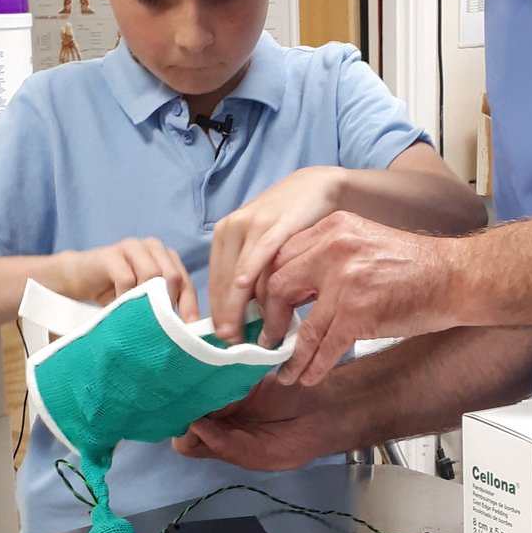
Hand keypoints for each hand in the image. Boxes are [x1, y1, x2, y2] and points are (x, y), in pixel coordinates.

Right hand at [63, 237, 199, 322]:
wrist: (76, 277)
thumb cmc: (114, 290)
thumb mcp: (141, 299)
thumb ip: (160, 306)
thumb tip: (182, 332)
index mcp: (166, 258)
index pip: (185, 283)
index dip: (190, 306)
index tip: (190, 329)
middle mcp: (153, 248)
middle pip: (173, 276)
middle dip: (169, 303)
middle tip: (161, 326)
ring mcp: (132, 247)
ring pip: (152, 274)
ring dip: (147, 300)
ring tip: (140, 318)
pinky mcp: (111, 254)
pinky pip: (126, 278)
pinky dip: (125, 296)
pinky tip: (119, 308)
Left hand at [173, 374, 333, 470]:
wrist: (325, 413)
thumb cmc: (294, 442)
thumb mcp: (259, 455)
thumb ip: (226, 446)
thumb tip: (192, 427)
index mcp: (220, 442)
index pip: (186, 440)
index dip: (184, 431)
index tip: (195, 419)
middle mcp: (219, 417)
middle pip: (188, 410)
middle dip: (187, 403)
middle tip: (195, 393)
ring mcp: (230, 392)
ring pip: (201, 387)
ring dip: (200, 381)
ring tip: (202, 374)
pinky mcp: (242, 370)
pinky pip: (223, 368)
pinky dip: (217, 365)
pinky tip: (217, 360)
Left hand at [209, 167, 345, 340]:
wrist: (316, 188)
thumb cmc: (289, 222)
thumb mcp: (261, 243)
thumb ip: (250, 271)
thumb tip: (242, 314)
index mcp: (225, 235)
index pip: (215, 283)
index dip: (217, 313)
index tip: (220, 339)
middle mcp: (233, 229)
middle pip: (224, 282)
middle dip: (227, 316)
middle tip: (231, 344)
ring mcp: (254, 224)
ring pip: (241, 273)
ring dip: (242, 306)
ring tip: (249, 332)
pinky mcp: (277, 223)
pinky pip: (261, 251)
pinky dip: (252, 270)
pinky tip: (248, 289)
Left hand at [260, 211, 459, 386]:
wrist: (455, 276)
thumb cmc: (413, 265)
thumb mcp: (363, 241)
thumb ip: (327, 255)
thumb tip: (291, 290)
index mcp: (333, 227)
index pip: (280, 255)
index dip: (266, 286)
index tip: (266, 307)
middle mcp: (335, 248)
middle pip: (279, 285)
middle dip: (270, 318)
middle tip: (270, 339)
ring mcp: (346, 281)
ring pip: (301, 325)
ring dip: (291, 354)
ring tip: (286, 370)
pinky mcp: (359, 312)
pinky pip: (324, 346)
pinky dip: (313, 366)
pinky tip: (309, 376)